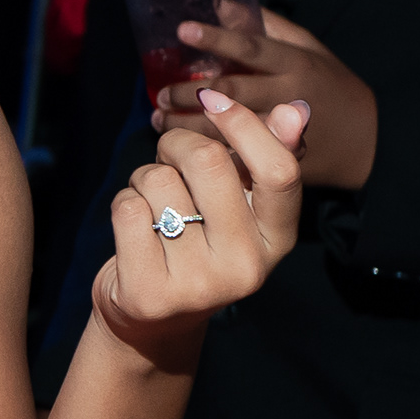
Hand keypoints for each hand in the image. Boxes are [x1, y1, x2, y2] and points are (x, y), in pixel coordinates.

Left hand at [94, 90, 306, 372]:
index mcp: (277, 241)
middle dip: (176, 144)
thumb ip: (262, 159)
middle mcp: (246, 268)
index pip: (279, 172)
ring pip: (158, 180)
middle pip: (208, 161)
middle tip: (169, 160)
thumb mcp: (237, 207)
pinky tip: (135, 229)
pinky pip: (128, 207)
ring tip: (155, 206)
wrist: (153, 320)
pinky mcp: (150, 293)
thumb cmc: (196, 244)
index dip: (244, 124)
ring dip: (145, 178)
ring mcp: (198, 286)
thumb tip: (295, 109)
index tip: (212, 98)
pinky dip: (124, 202)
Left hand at [152, 1, 377, 187]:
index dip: (216, 37)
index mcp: (295, 64)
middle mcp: (290, 96)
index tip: (182, 30)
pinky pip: (242, 162)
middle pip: (233, 92)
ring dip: (190, 127)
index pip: (252, 47)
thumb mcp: (309, 48)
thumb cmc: (333, 86)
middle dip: (189, 93)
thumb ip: (266, 26)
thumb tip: (220, 2)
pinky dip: (210, 156)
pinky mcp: (286, 163)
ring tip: (160, 122)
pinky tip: (184, 153)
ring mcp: (288, 133)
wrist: (371, 141)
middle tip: (159, 94)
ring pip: (231, 130)